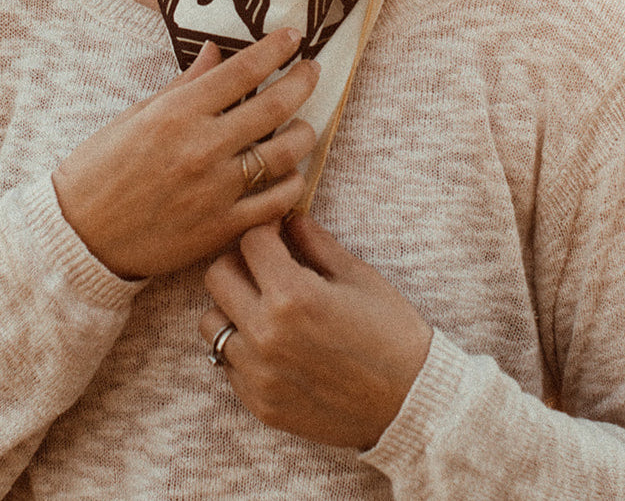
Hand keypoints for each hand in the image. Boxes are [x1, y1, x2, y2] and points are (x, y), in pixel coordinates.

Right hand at [52, 28, 319, 278]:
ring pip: (286, 154)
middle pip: (276, 105)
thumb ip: (184, 85)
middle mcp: (202, 147)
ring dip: (304, 133)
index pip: (243, 70)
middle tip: (312, 71)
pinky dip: (293, 184)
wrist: (79, 238)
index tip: (295, 37)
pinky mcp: (222, 228)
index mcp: (177, 113)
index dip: (276, 49)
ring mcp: (216, 190)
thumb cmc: (99, 170)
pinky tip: (290, 173)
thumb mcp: (136, 116)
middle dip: (303, 81)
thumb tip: (217, 51)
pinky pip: (277, 203)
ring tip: (304, 125)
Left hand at [199, 215, 431, 450]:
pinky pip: (228, 363)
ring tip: (264, 306)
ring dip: (232, 307)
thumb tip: (290, 219)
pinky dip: (243, 347)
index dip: (265, 230)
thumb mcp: (357, 276)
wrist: (412, 404)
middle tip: (266, 265)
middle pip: (217, 276)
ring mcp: (258, 373)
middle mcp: (265, 334)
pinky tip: (275, 343)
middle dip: (240, 262)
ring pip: (212, 322)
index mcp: (292, 296)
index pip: (250, 241)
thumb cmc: (392, 334)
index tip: (277, 231)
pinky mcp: (259, 403)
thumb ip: (315, 242)